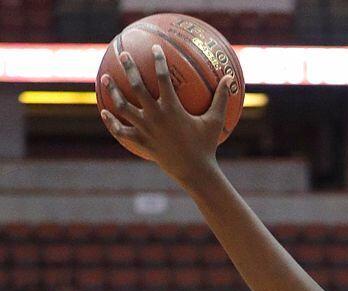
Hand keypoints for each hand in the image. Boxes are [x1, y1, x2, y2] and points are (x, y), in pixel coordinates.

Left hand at [99, 45, 234, 183]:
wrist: (193, 171)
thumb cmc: (206, 145)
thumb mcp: (215, 121)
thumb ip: (221, 99)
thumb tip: (230, 78)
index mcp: (172, 108)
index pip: (162, 78)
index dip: (159, 61)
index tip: (155, 48)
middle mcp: (155, 116)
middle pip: (137, 87)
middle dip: (129, 68)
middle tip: (123, 54)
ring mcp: (144, 129)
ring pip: (123, 106)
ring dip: (113, 91)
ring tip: (105, 78)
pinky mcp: (140, 141)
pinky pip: (120, 130)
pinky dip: (111, 121)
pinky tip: (104, 112)